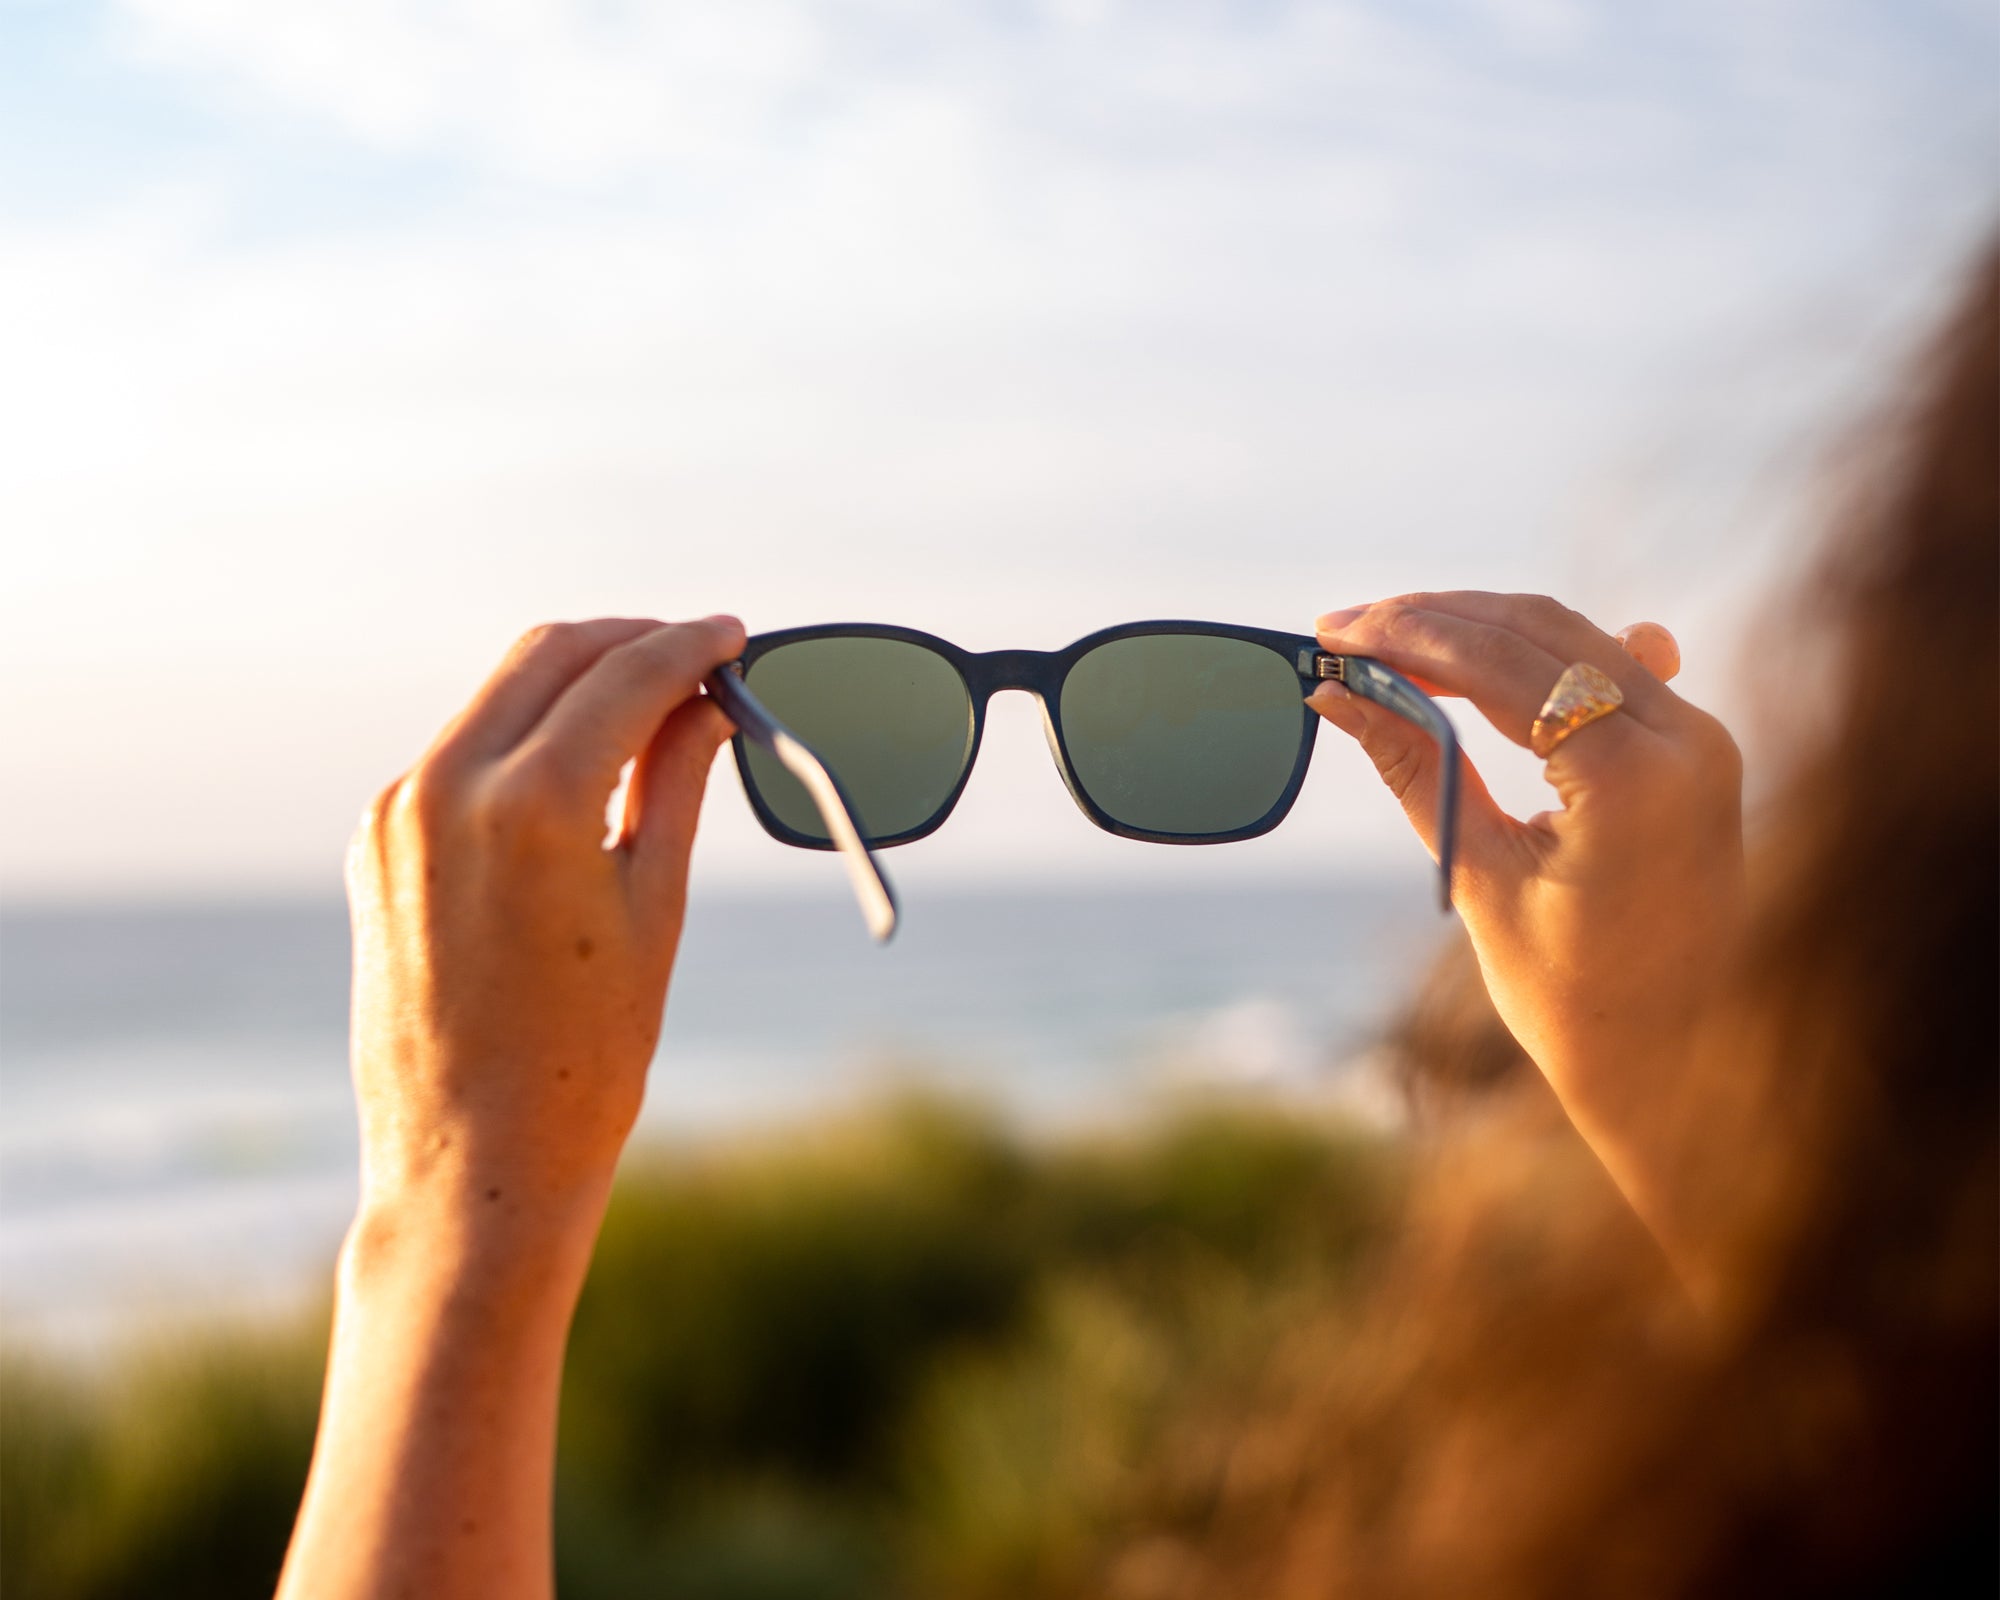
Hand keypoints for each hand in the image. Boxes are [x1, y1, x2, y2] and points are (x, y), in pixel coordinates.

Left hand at [346, 613, 744, 1248]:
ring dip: (577, 682)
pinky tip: (579, 768)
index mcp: (529, 803)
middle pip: (549, 653)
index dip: (692, 645)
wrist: (473, 1166)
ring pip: (499, 694)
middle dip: (631, 642)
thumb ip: (677, 783)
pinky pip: (460, 751)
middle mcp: (445, 788)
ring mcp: (397, 815)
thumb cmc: (585, 1061)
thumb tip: (708, 704)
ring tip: (651, 712)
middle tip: (699, 660)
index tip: (734, 637)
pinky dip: (526, 735)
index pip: (625, 674)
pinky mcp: (376, 846)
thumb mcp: (655, 909)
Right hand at [1310, 594, 1742, 1261]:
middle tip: (1346, 631)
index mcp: (1633, 779)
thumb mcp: (1479, 875)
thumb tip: (1335, 693)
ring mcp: (1700, 738)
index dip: (1407, 635)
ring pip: (1574, 636)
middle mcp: (1684, 739)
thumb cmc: (1573, 995)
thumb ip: (1412, 766)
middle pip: (1538, 631)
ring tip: (1390, 642)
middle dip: (1432, 621)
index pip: (1502, 663)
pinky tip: (1482, 647)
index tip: (1334, 631)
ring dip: (1476, 629)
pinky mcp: (1697, 748)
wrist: (1678, 1061)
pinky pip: (1610, 668)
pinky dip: (1534, 654)